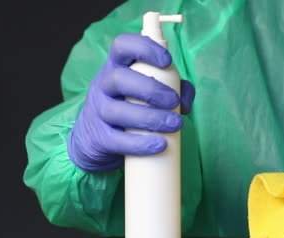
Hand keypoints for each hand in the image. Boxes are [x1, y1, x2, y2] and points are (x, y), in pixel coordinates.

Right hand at [67, 33, 195, 171]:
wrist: (97, 138)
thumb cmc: (131, 106)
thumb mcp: (148, 91)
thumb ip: (173, 87)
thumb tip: (185, 104)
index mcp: (117, 66)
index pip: (122, 45)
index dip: (144, 48)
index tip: (167, 61)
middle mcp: (103, 85)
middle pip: (119, 79)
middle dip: (151, 89)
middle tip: (174, 101)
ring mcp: (98, 111)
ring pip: (117, 111)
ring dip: (151, 118)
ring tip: (175, 124)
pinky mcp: (100, 138)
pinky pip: (117, 140)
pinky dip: (140, 144)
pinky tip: (160, 144)